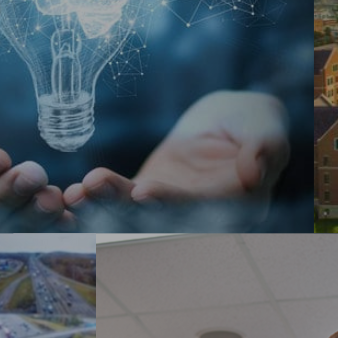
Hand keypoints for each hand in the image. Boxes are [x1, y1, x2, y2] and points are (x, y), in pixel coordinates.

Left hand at [63, 91, 287, 224]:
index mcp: (238, 206)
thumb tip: (254, 174)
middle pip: (162, 216)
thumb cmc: (254, 120)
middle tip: (93, 188)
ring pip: (135, 212)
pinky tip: (71, 193)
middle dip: (125, 206)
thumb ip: (265, 146)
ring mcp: (171, 210)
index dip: (173, 201)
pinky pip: (120, 200)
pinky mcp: (147, 198)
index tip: (144, 191)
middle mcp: (202, 218)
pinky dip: (96, 198)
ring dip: (104, 204)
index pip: (204, 206)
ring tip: (76, 191)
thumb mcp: (266, 124)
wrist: (230, 120)